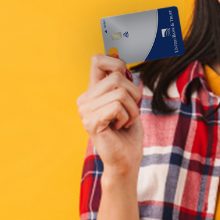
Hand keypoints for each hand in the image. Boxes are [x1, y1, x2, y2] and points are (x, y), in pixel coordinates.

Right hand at [76, 53, 143, 175]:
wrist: (126, 159)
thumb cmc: (129, 131)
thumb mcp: (129, 100)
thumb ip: (122, 81)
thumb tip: (118, 59)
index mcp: (92, 91)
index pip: (98, 60)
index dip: (116, 63)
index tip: (126, 80)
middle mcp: (85, 99)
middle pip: (117, 77)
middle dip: (134, 95)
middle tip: (128, 113)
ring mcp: (85, 111)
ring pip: (120, 92)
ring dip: (132, 109)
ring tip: (124, 122)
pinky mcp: (91, 122)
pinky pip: (117, 106)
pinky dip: (127, 117)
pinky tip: (119, 128)